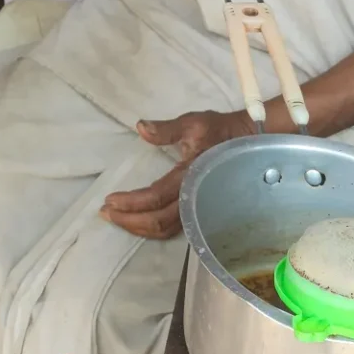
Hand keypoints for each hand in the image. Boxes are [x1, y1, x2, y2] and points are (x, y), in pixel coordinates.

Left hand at [100, 109, 246, 238]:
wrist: (247, 142)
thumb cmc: (218, 131)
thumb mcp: (193, 123)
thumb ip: (167, 129)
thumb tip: (141, 128)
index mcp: (189, 177)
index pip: (155, 197)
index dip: (131, 203)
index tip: (109, 200)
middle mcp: (194, 198)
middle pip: (158, 221)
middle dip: (129, 221)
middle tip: (105, 213)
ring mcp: (198, 208)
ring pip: (166, 230)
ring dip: (139, 228)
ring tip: (117, 220)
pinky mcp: (199, 210)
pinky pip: (173, 228)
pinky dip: (152, 229)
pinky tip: (138, 223)